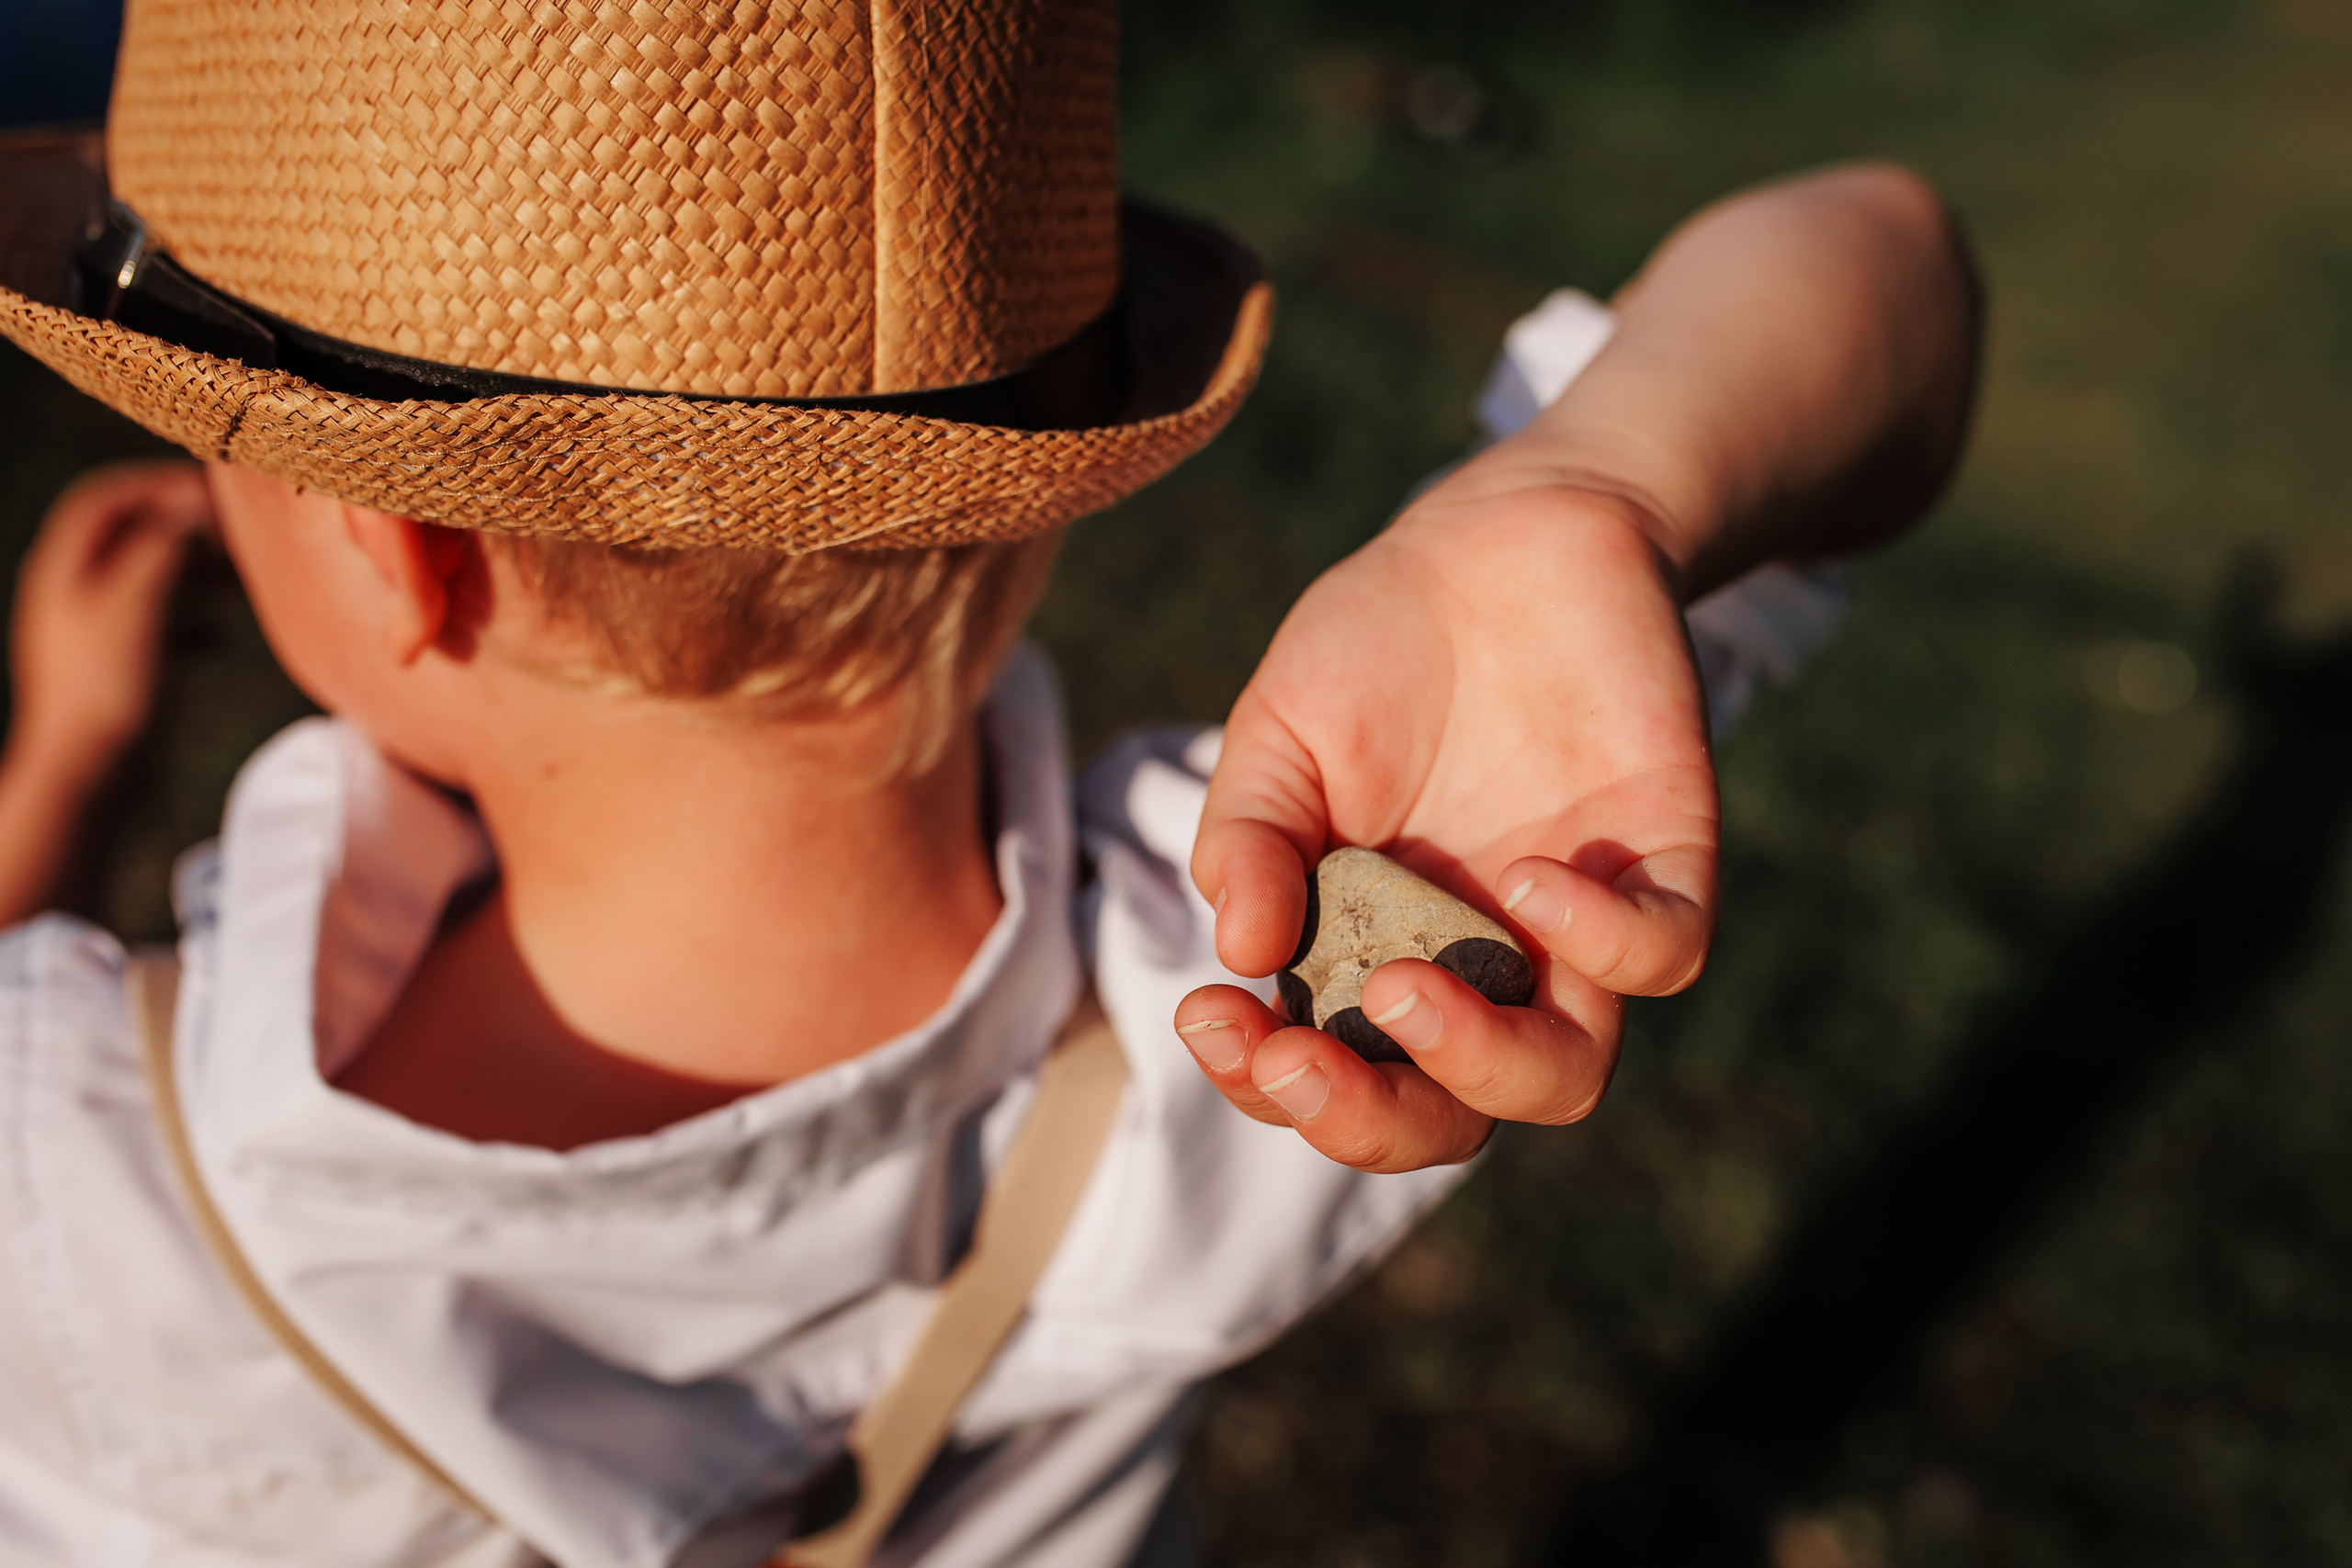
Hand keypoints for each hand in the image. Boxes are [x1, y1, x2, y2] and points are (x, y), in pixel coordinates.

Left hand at [8, 460, 209, 784]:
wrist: (87, 777)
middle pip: (128, 535)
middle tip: (237, 532)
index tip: (215, 491)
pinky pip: (156, 627)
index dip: (158, 484)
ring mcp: (92, 633)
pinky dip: (193, 619)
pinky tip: (224, 637)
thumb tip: (192, 508)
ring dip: (193, 568)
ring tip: (239, 576)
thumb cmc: (108, 690)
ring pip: (146, 579)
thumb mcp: (138, 604)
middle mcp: (71, 593)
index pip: (106, 498)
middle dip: (183, 525)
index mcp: (64, 569)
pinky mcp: (114, 671)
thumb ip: (163, 546)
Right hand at [1179, 474, 1716, 1171]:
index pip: (1328, 1077)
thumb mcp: (1281, 734)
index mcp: (1374, 958)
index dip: (1271, 1085)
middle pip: (1447, 1121)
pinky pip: (1663, 956)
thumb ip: (1251, 839)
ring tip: (1405, 993)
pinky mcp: (1665, 864)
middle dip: (1367, 1121)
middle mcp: (1478, 969)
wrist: (1504, 536)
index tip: (1212, 1015)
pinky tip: (1528, 876)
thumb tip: (1240, 953)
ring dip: (1483, 1065)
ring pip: (1564, 1079)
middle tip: (1301, 1056)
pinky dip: (1605, 943)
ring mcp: (1574, 928)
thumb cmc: (1377, 646)